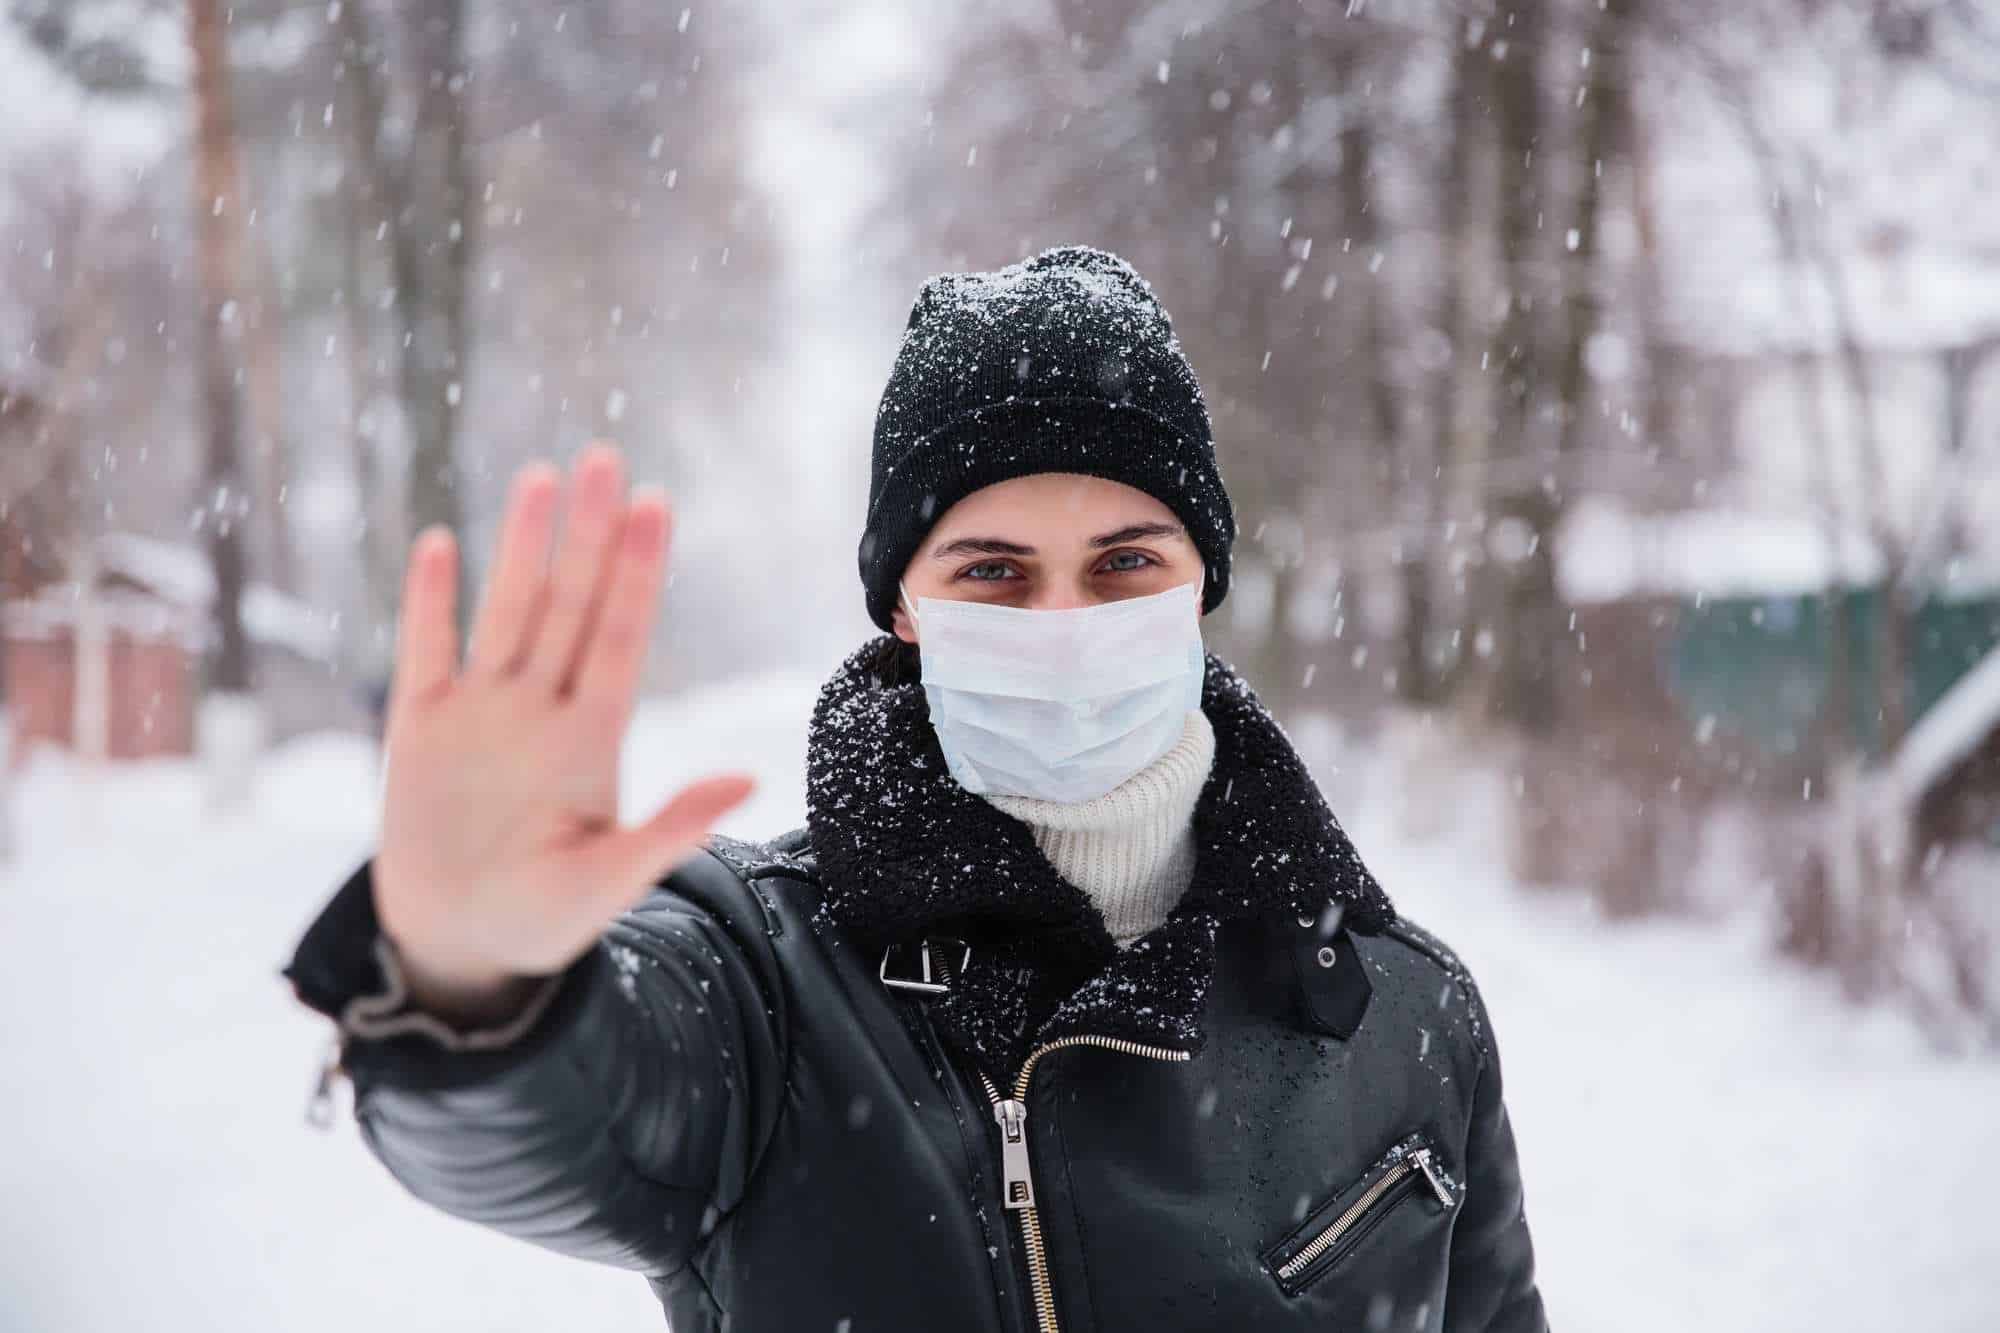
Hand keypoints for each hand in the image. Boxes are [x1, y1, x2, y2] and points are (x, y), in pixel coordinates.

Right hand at [372, 443, 755, 1021]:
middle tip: (605, 459)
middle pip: (568, 606)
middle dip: (587, 535)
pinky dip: (429, 603)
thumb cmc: (544, 920)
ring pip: (505, 613)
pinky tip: (438, 544)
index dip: (636, 574)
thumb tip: (750, 780)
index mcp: (592, 739)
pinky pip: (424, 653)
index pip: (619, 638)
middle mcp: (540, 710)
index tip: (656, 505)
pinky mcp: (419, 730)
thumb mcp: (611, 882)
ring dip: (520, 548)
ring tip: (541, 477)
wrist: (461, 948)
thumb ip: (671, 829)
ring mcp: (480, 714)